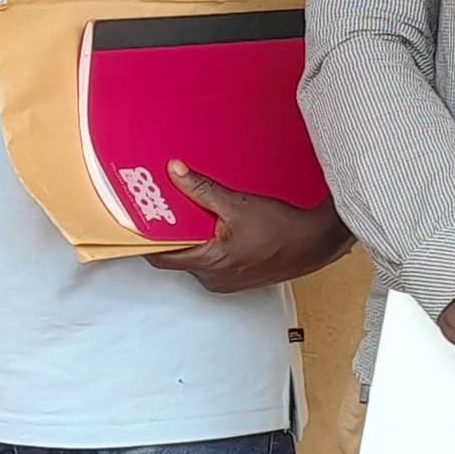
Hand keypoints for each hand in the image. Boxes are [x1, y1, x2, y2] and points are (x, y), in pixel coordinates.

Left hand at [144, 163, 349, 293]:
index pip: (161, 257)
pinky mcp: (238, 278)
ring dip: (192, 238)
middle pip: (177, 257)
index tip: (139, 221)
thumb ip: (202, 189)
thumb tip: (175, 172)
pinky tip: (217, 226)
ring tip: (194, 213)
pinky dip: (209, 245)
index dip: (146, 240)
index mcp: (209, 263)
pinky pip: (212, 261)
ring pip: (196, 258)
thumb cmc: (283, 229)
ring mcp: (226, 281)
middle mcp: (214, 279)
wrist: (316, 242)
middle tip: (166, 209)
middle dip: (171, 234)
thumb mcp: (238, 204)